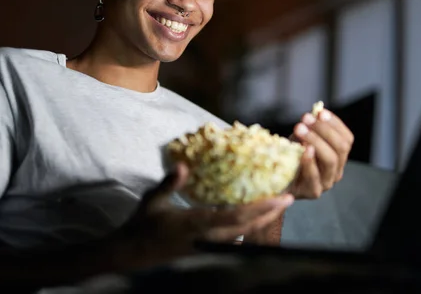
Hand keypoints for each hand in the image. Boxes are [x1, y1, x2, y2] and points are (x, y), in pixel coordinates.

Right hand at [113, 163, 293, 267]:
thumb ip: (169, 183)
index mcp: (195, 224)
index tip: (280, 197)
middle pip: (246, 228)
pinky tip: (255, 219)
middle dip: (269, 213)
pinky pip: (232, 240)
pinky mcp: (204, 251)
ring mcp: (206, 247)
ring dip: (261, 221)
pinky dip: (247, 229)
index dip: (260, 208)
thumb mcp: (152, 201)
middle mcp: (206, 238)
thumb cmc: (141, 226)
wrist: (130, 256)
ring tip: (277, 206)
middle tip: (289, 199)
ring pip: (241, 236)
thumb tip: (183, 165)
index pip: (235, 217)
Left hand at [289, 108, 353, 198]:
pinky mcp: (314, 192)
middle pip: (341, 147)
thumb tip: (316, 112)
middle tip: (305, 119)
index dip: (335, 124)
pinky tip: (303, 150)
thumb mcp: (301, 139)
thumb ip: (310, 127)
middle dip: (324, 130)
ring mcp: (327, 182)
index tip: (320, 112)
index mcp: (339, 156)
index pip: (347, 138)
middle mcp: (337, 170)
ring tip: (300, 129)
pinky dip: (309, 162)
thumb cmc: (291, 156)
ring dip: (316, 141)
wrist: (276, 179)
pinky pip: (315, 176)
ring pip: (331, 160)